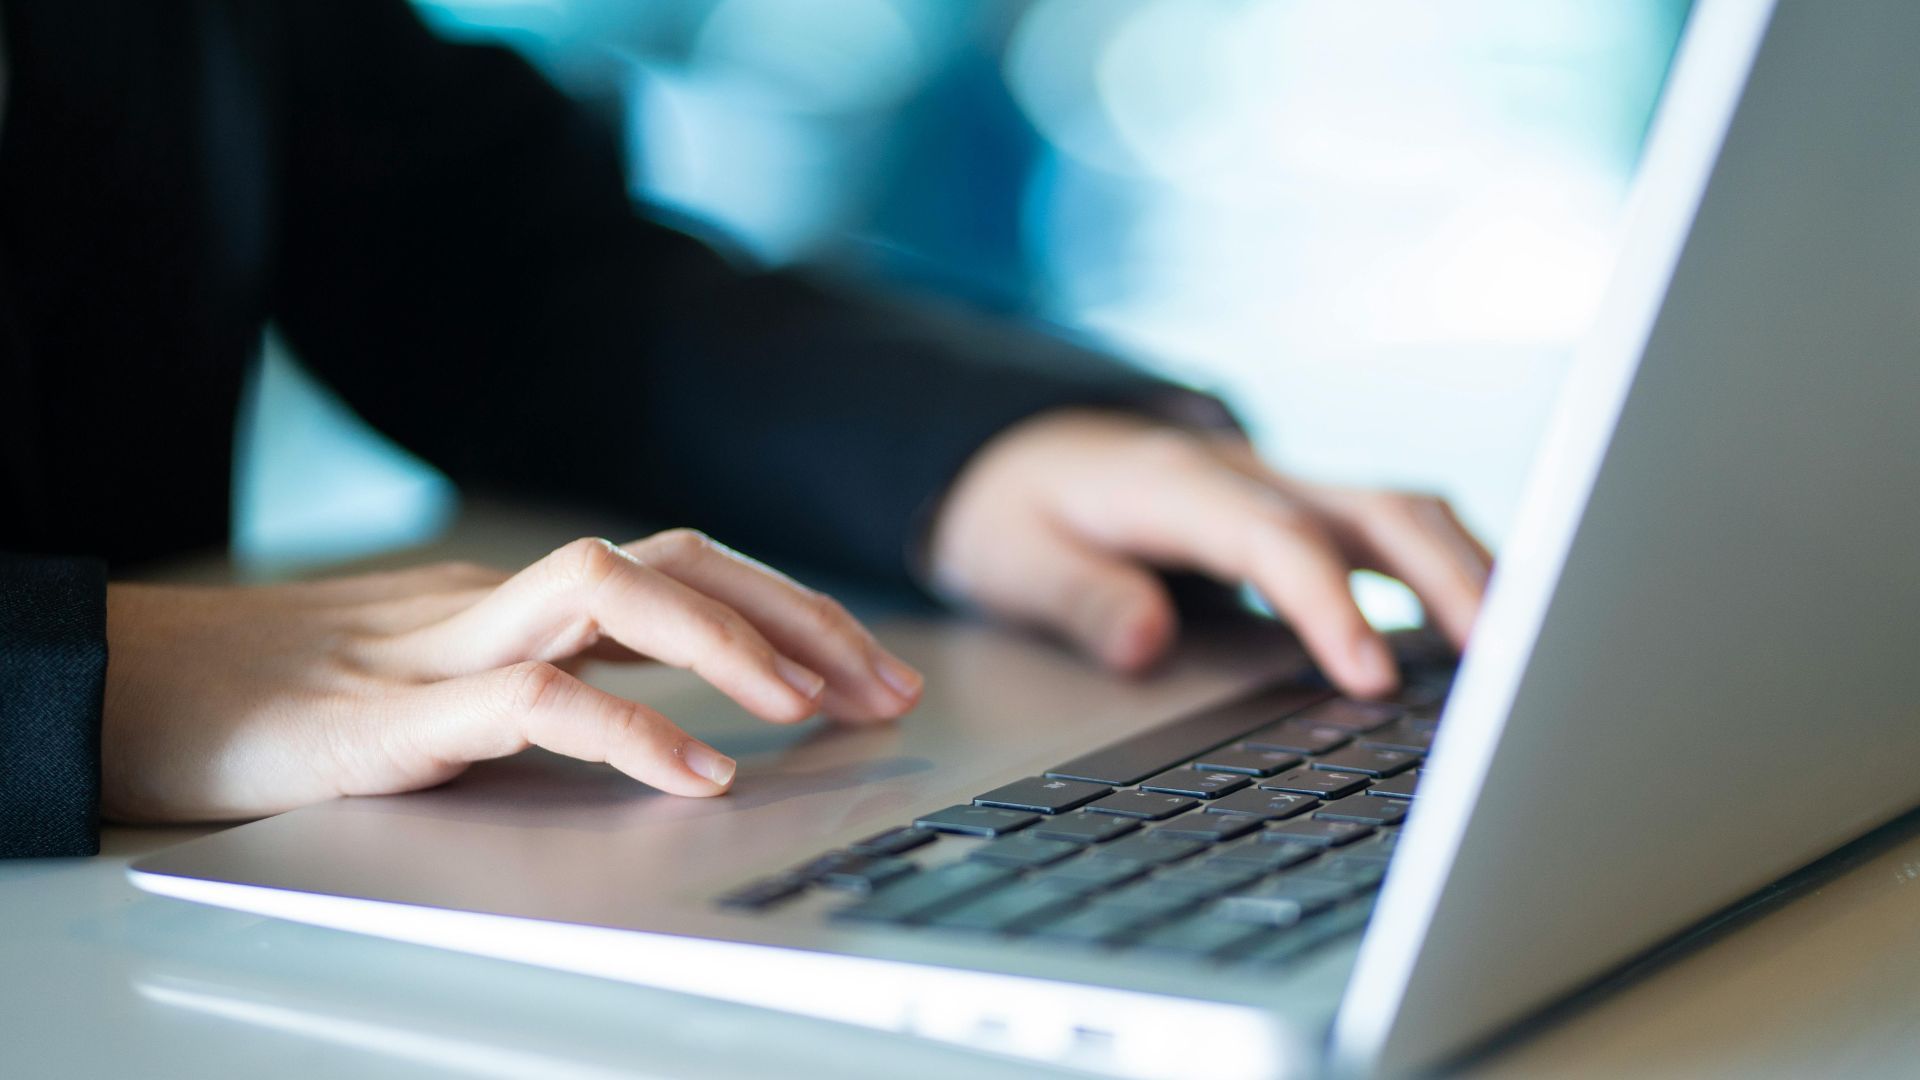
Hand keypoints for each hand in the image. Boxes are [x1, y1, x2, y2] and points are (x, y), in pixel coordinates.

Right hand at [101, 532, 922, 822]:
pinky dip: (624, 727)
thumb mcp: (436, 696)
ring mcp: (437, 648)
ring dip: (725, 640)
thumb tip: (651, 725)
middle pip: (673, 557)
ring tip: (810, 705)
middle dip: (795, 611)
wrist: (117, 697)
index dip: (784, 607)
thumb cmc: (271, 706)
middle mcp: (490, 604)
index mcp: (510, 606)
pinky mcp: (383, 716)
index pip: (676, 570)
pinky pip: (526, 697)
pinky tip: (696, 774)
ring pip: (607, 589)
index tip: (872, 669)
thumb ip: (535, 694)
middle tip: (888, 683)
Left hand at [926, 409, 1492, 696]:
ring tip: (1530, 651)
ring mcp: (1283, 484)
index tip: (1375, 681)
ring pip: (1404, 509)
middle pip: (1377, 506)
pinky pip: (1390, 529)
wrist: (1016, 445)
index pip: (1276, 542)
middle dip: (1453, 578)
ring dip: (1471, 570)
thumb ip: (1077, 599)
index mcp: (1174, 485)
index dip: (1332, 606)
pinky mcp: (1300, 507)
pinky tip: (1485, 631)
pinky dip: (1447, 571)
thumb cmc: (1017, 509)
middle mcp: (1247, 474)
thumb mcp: (1008, 558)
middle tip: (1512, 662)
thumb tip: (1149, 645)